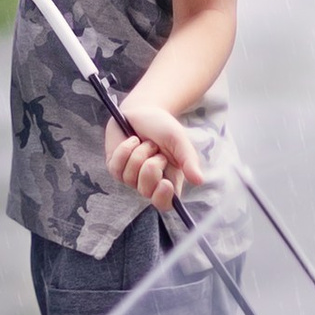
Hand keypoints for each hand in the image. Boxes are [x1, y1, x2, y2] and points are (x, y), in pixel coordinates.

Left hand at [106, 98, 204, 212]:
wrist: (142, 110)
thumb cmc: (163, 127)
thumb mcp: (179, 140)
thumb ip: (188, 160)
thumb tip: (199, 181)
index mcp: (169, 180)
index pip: (164, 203)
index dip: (163, 198)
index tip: (165, 183)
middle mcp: (149, 182)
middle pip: (146, 191)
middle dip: (151, 166)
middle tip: (156, 150)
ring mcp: (130, 176)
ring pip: (130, 177)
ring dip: (139, 153)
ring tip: (145, 143)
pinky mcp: (115, 167)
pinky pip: (116, 167)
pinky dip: (125, 150)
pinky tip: (132, 141)